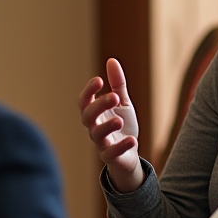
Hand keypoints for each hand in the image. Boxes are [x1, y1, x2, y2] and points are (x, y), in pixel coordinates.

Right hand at [78, 58, 143, 191]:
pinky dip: (121, 147)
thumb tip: (111, 60)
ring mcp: (101, 143)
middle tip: (113, 97)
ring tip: (119, 120)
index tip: (98, 79)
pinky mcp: (111, 157)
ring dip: (107, 126)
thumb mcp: (122, 103)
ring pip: (96, 135)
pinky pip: (112, 153)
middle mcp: (94, 128)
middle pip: (87, 116)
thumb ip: (117, 84)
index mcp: (95, 113)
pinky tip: (132, 140)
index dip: (88, 91)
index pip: (84, 101)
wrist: (130, 154)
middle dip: (99, 106)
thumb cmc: (122, 126)